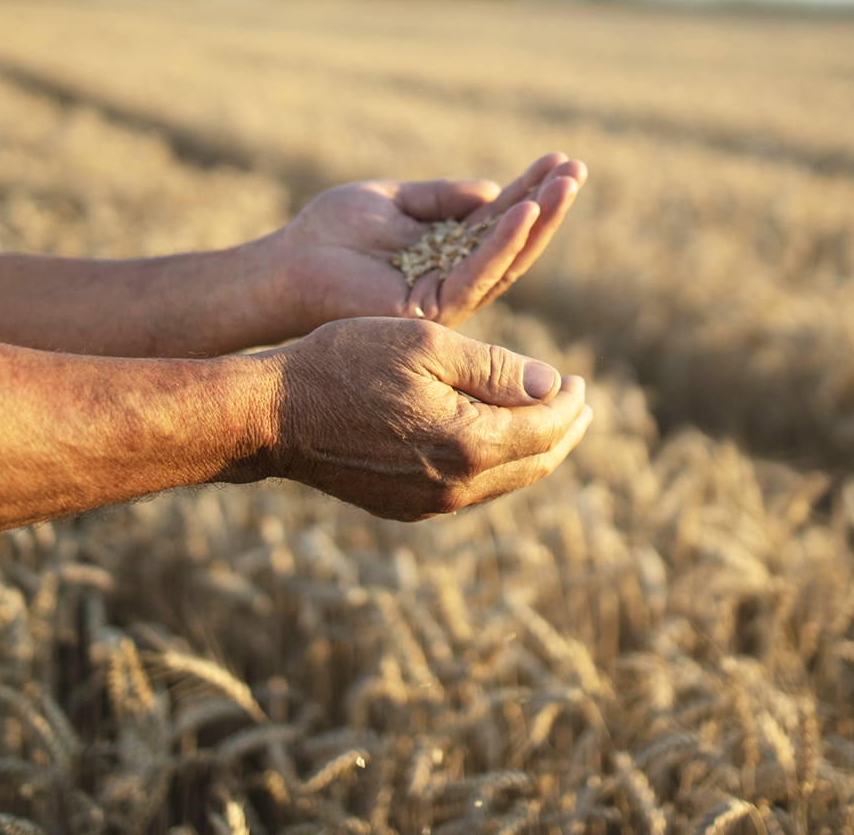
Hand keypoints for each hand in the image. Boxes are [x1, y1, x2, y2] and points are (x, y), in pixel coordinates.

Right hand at [253, 317, 591, 520]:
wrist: (273, 415)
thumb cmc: (346, 364)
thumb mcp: (427, 346)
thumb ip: (496, 369)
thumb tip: (553, 386)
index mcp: (468, 444)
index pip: (546, 429)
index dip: (570, 403)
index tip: (580, 379)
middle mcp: (456, 487)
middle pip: (535, 463)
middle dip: (564, 431)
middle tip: (580, 404)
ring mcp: (429, 504)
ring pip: (506, 481)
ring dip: (535, 449)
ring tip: (548, 420)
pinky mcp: (406, 507)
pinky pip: (472, 490)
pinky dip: (498, 463)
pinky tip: (496, 439)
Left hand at [262, 153, 585, 332]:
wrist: (286, 264)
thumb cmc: (331, 232)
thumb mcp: (394, 199)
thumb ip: (441, 196)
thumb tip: (493, 189)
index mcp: (447, 251)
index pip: (499, 220)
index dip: (530, 190)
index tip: (559, 160)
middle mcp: (454, 277)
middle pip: (514, 243)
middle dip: (547, 206)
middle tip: (577, 170)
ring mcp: (446, 297)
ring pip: (505, 260)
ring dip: (538, 221)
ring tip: (565, 185)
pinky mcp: (431, 309)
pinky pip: (476, 274)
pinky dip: (501, 243)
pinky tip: (524, 212)